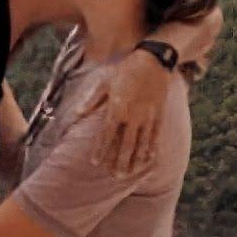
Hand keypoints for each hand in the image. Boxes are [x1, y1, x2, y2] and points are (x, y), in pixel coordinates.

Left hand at [95, 46, 177, 178]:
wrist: (153, 60)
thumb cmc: (125, 70)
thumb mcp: (104, 81)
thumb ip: (91, 100)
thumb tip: (77, 114)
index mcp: (116, 108)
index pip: (106, 135)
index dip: (100, 150)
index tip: (95, 163)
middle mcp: (132, 116)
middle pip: (125, 144)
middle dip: (120, 162)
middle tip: (116, 177)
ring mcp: (147, 116)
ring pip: (141, 143)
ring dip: (136, 159)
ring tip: (131, 172)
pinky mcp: (159, 114)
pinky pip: (155, 135)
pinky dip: (152, 148)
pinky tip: (149, 158)